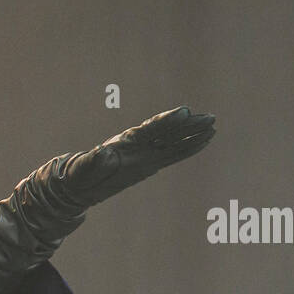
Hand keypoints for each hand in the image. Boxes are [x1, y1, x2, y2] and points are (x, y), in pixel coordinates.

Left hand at [54, 106, 215, 208]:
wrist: (81, 182)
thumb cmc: (81, 173)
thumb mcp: (85, 168)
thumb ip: (95, 161)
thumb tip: (101, 154)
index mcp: (126, 141)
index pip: (151, 128)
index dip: (168, 120)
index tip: (185, 112)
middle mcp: (140, 143)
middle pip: (168, 131)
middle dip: (188, 124)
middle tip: (209, 117)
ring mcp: (146, 152)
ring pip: (174, 141)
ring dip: (193, 134)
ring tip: (213, 126)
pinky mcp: (151, 164)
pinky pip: (173, 154)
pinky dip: (188, 148)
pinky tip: (203, 142)